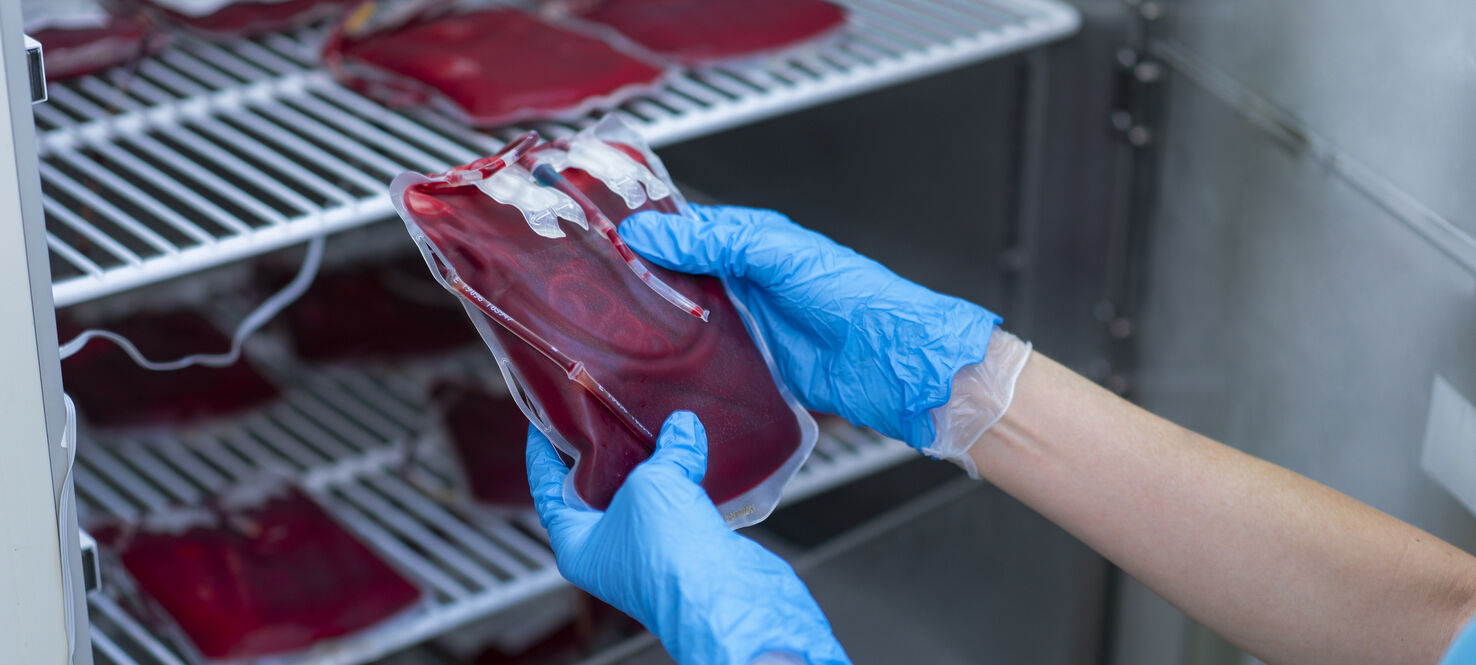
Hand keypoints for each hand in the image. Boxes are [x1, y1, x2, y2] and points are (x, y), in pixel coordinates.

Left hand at [526, 411, 850, 664]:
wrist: (725, 597)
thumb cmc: (670, 558)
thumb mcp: (653, 484)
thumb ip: (664, 451)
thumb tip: (680, 429)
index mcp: (577, 543)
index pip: (546, 490)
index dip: (542, 452)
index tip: (542, 423)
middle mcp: (608, 552)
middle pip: (595, 492)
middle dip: (603, 453)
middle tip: (603, 416)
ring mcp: (648, 553)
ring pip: (642, 499)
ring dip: (650, 465)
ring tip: (653, 426)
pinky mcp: (686, 550)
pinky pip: (678, 506)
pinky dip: (685, 480)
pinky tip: (694, 454)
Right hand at [619, 205, 999, 448]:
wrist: (891, 361)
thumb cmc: (853, 296)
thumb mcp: (777, 254)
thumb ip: (715, 242)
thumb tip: (651, 232)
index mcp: (751, 241)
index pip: (685, 229)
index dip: (646, 231)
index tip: (602, 237)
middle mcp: (744, 281)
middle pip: (678, 276)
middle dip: (641, 280)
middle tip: (594, 285)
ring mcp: (745, 324)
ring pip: (686, 319)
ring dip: (656, 323)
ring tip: (611, 325)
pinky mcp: (749, 366)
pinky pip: (704, 360)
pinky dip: (680, 362)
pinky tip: (654, 365)